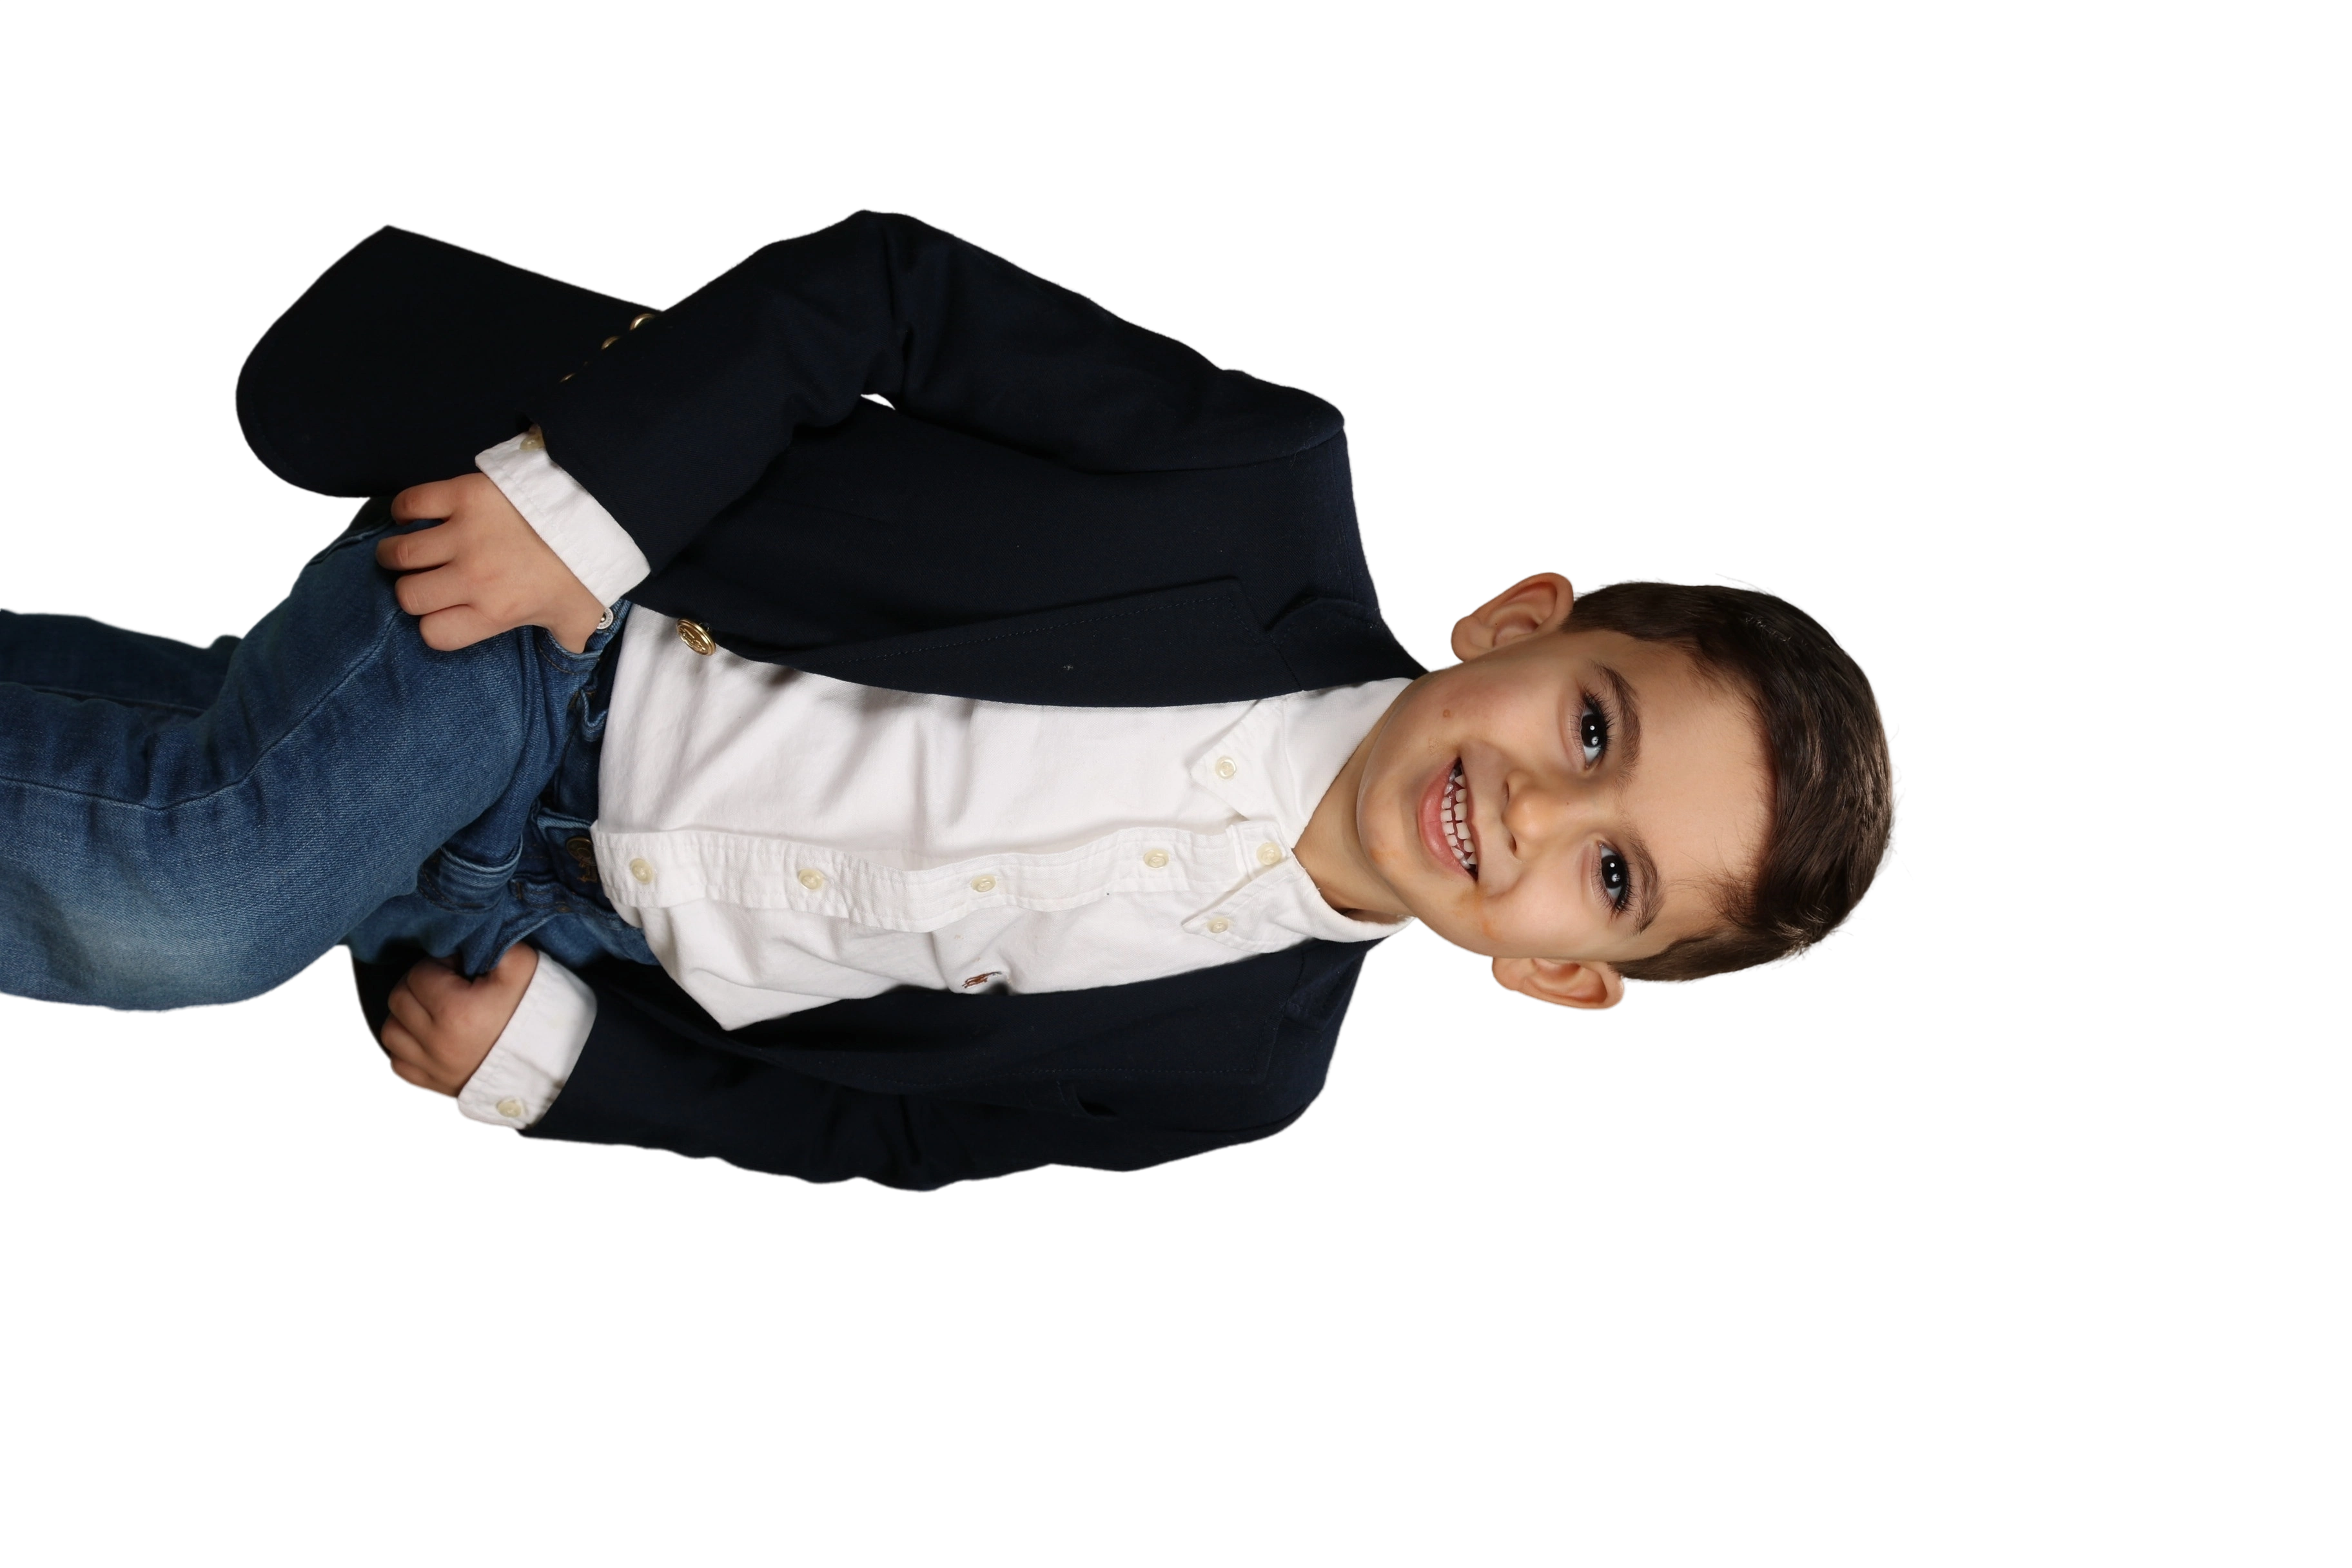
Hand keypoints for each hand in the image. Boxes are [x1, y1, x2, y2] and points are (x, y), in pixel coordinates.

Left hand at [373, 943, 540, 1104]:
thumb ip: (496, 944)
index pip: (420, 973)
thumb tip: (471, 939)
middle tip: (448, 985)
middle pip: (400, 999)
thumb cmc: (535, 1013)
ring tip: (434, 1011)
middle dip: (419, 985)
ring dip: (407, 1016)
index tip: (461, 968)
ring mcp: (432, 1067)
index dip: (439, 964)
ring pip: (391, 1032)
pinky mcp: (433, 1085)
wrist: (552, 1065)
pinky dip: (407, 1049)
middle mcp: (436, 1041)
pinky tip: (428, 1039)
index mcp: (455, 1010)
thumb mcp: (524, 968)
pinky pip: (397, 1064)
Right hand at [378, 470, 607, 653]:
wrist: (599, 512)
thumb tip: (568, 655)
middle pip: (410, 596)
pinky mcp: (464, 494)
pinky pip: (411, 503)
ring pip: (401, 553)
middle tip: (425, 580)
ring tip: (407, 552)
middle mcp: (475, 578)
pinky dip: (405, 510)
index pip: (434, 634)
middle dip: (413, 591)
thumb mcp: (580, 619)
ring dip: (397, 554)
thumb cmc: (586, 570)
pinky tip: (414, 517)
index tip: (443, 612)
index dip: (435, 624)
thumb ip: (568, 642)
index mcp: (497, 612)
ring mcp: (466, 534)